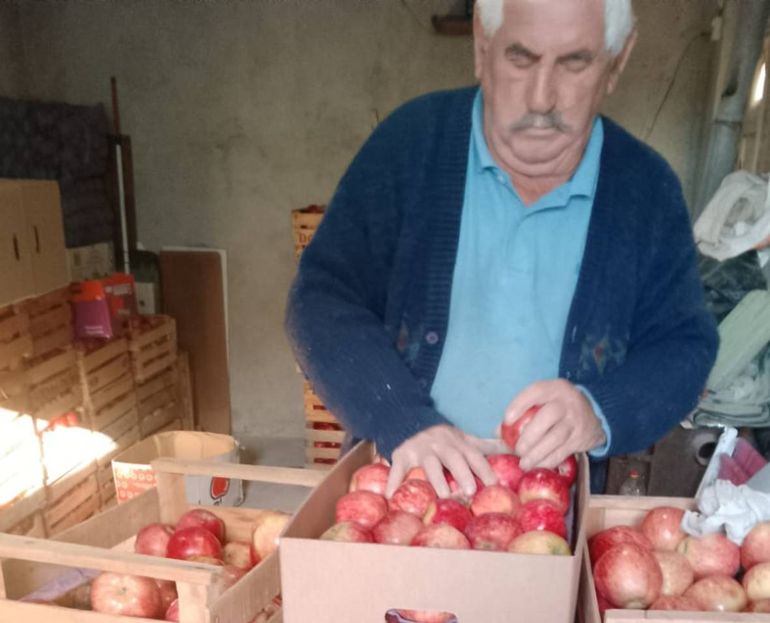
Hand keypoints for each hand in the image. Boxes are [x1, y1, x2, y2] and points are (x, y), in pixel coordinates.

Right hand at [385, 424, 505, 497]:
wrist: (411, 421)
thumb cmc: (445, 441)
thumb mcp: (466, 440)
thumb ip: (489, 447)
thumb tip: (516, 450)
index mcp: (458, 443)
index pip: (475, 455)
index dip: (484, 468)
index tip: (495, 484)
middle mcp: (441, 445)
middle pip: (453, 458)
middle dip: (462, 472)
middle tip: (470, 490)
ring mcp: (420, 449)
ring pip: (429, 464)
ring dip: (436, 479)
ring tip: (442, 496)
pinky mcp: (402, 454)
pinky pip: (397, 468)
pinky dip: (393, 481)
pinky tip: (391, 496)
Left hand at [502, 379, 605, 470]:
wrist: (591, 415)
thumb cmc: (556, 406)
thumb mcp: (542, 400)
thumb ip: (522, 412)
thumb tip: (498, 432)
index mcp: (554, 389)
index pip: (536, 391)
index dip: (519, 405)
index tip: (506, 420)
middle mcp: (567, 403)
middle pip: (548, 416)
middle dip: (530, 435)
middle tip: (517, 449)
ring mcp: (575, 421)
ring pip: (556, 438)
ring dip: (537, 453)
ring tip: (524, 463)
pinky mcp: (580, 438)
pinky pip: (563, 452)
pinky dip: (548, 461)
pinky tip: (536, 466)